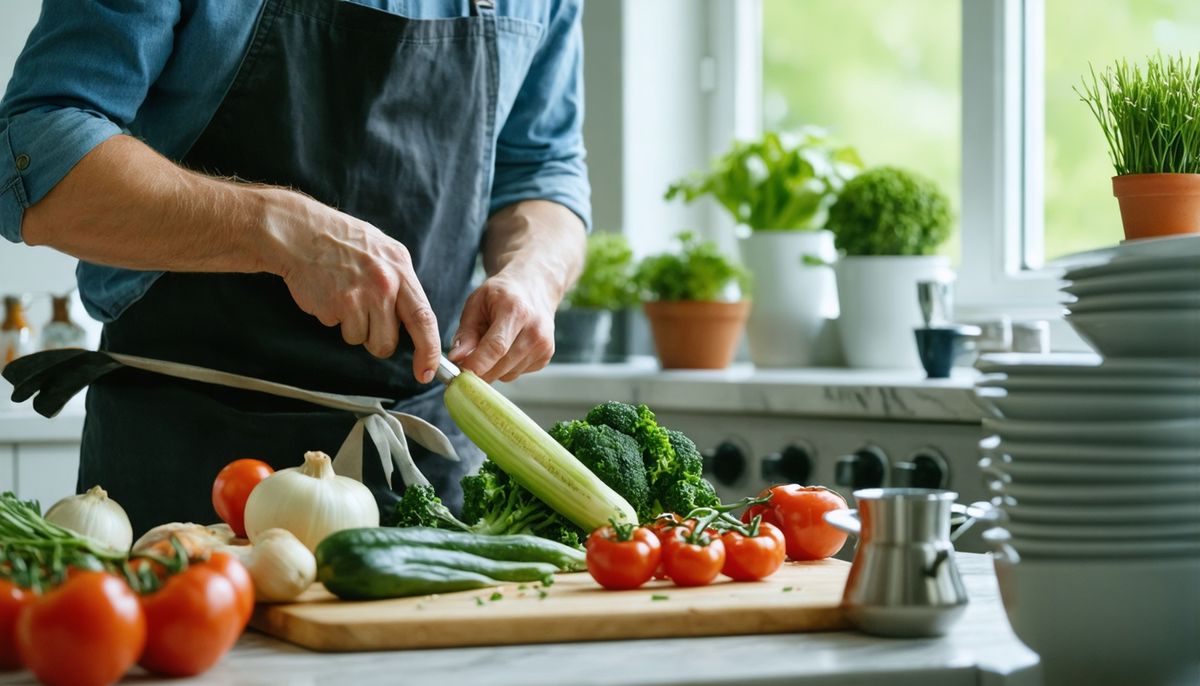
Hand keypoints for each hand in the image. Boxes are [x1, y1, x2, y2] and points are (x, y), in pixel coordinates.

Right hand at [260, 189, 440, 382]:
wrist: (300, 233)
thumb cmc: (341, 242)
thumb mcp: (383, 252)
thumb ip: (400, 283)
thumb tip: (413, 319)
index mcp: (401, 269)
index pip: (425, 318)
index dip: (429, 351)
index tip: (427, 372)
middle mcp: (386, 283)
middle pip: (389, 341)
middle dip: (378, 343)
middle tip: (365, 320)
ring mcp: (361, 295)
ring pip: (363, 339)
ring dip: (352, 327)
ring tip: (344, 298)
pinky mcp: (337, 304)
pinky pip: (339, 329)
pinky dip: (333, 319)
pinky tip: (328, 294)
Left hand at [448, 269, 557, 382]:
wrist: (535, 287)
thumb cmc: (502, 294)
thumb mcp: (477, 303)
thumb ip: (466, 332)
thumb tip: (457, 358)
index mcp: (516, 311)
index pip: (497, 347)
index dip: (477, 364)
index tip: (460, 371)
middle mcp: (535, 330)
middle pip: (501, 366)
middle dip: (479, 369)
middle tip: (468, 357)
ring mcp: (544, 346)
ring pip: (507, 375)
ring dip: (493, 368)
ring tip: (493, 344)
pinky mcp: (546, 356)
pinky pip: (516, 374)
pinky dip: (505, 367)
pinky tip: (507, 348)